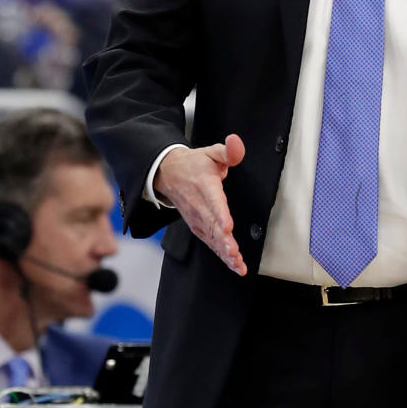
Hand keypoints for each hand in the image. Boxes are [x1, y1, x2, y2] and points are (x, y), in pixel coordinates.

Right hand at [154, 134, 247, 274]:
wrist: (168, 174)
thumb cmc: (194, 164)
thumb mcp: (211, 152)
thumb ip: (228, 151)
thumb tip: (236, 143)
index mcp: (205, 186)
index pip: (213, 201)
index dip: (220, 215)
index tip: (227, 226)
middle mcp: (199, 206)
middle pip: (212, 226)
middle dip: (223, 241)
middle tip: (234, 253)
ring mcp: (197, 219)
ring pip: (212, 238)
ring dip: (224, 253)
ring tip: (238, 265)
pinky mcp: (198, 227)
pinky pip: (211, 243)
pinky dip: (221, 255)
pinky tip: (234, 264)